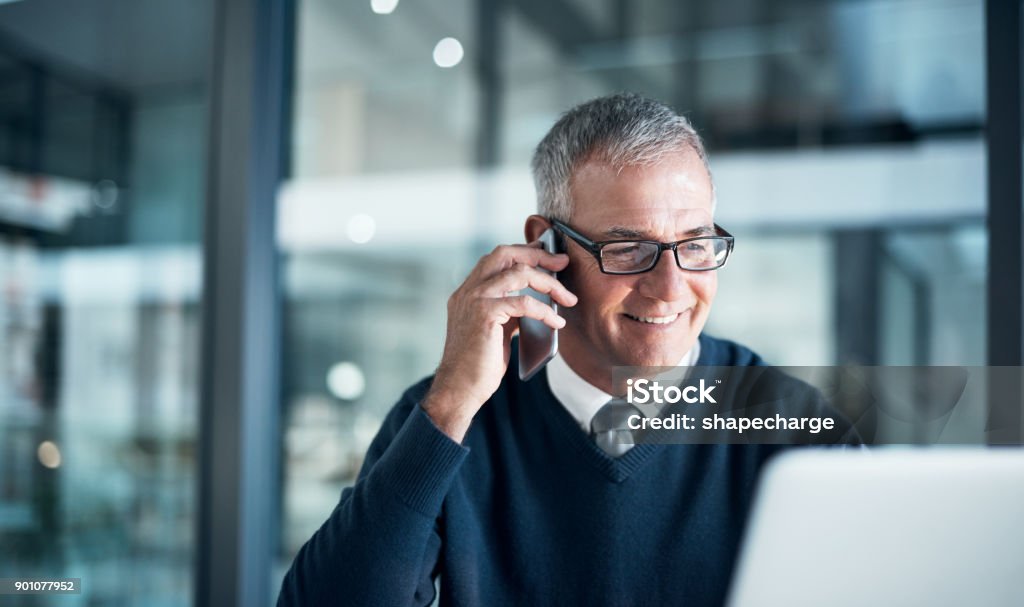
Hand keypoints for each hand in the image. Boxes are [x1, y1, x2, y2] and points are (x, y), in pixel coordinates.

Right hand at [423, 241, 576, 440]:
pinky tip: (557, 322)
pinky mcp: (485, 314)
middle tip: (562, 262)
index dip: (525, 252)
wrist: (460, 388)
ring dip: (549, 283)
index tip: (549, 258)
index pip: (497, 258)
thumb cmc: (478, 365)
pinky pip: (524, 303)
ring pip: (519, 273)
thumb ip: (508, 311)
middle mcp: (468, 290)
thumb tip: (536, 301)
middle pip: (506, 253)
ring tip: (568, 298)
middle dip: (538, 254)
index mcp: (468, 292)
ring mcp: (474, 299)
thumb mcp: (495, 330)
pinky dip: (546, 310)